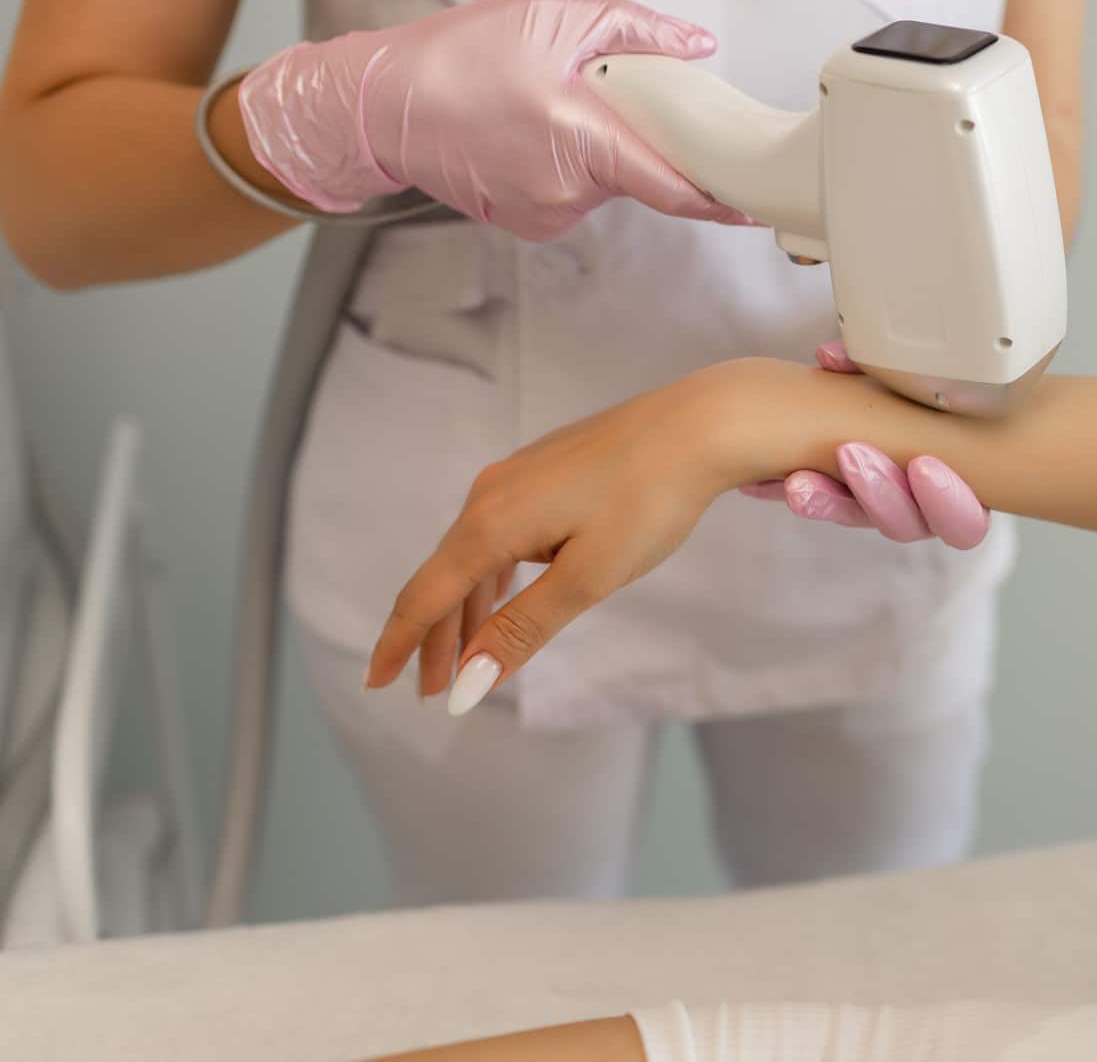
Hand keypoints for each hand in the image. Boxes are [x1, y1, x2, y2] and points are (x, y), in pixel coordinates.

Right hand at [237, 0, 753, 239]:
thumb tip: (698, 46)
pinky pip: (572, 193)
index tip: (757, 204)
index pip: (674, 187)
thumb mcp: (551, 18)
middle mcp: (570, 192)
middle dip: (640, 139)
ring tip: (546, 107)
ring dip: (598, 149)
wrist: (378, 104)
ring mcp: (547, 215)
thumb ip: (635, 31)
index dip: (722, 198)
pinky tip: (527, 133)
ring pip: (605, 182)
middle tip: (600, 95)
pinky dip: (568, 164)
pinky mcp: (526, 223)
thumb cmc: (456, 55)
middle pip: (640, 175)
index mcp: (584, 142)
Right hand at [365, 363, 763, 713]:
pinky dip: (494, 573)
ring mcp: (517, 475)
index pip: (424, 597)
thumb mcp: (588, 578)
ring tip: (470, 654)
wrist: (699, 424)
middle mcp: (490, 495)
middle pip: (444, 578)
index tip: (376, 684)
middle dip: (435, 638)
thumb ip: (522, 630)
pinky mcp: (545, 468)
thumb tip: (466, 686)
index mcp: (491, 525)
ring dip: (467, 607)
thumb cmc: (649, 501)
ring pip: (474, 554)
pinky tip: (503, 590)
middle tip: (433, 691)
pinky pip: (500, 531)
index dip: (399, 645)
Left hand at [738, 343, 990, 548]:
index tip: (922, 464)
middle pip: (909, 526)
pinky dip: (799, 490)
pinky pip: (822, 505)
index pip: (965, 521)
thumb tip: (833, 358)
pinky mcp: (841, 502)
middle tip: (851, 455)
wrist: (864, 395)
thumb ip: (886, 372)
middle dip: (879, 492)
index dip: (948, 500)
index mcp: (962, 487)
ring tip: (799, 481)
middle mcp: (922, 509)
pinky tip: (766, 482)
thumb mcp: (911, 377)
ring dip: (831, 500)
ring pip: (860, 520)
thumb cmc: (923, 388)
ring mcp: (881, 509)